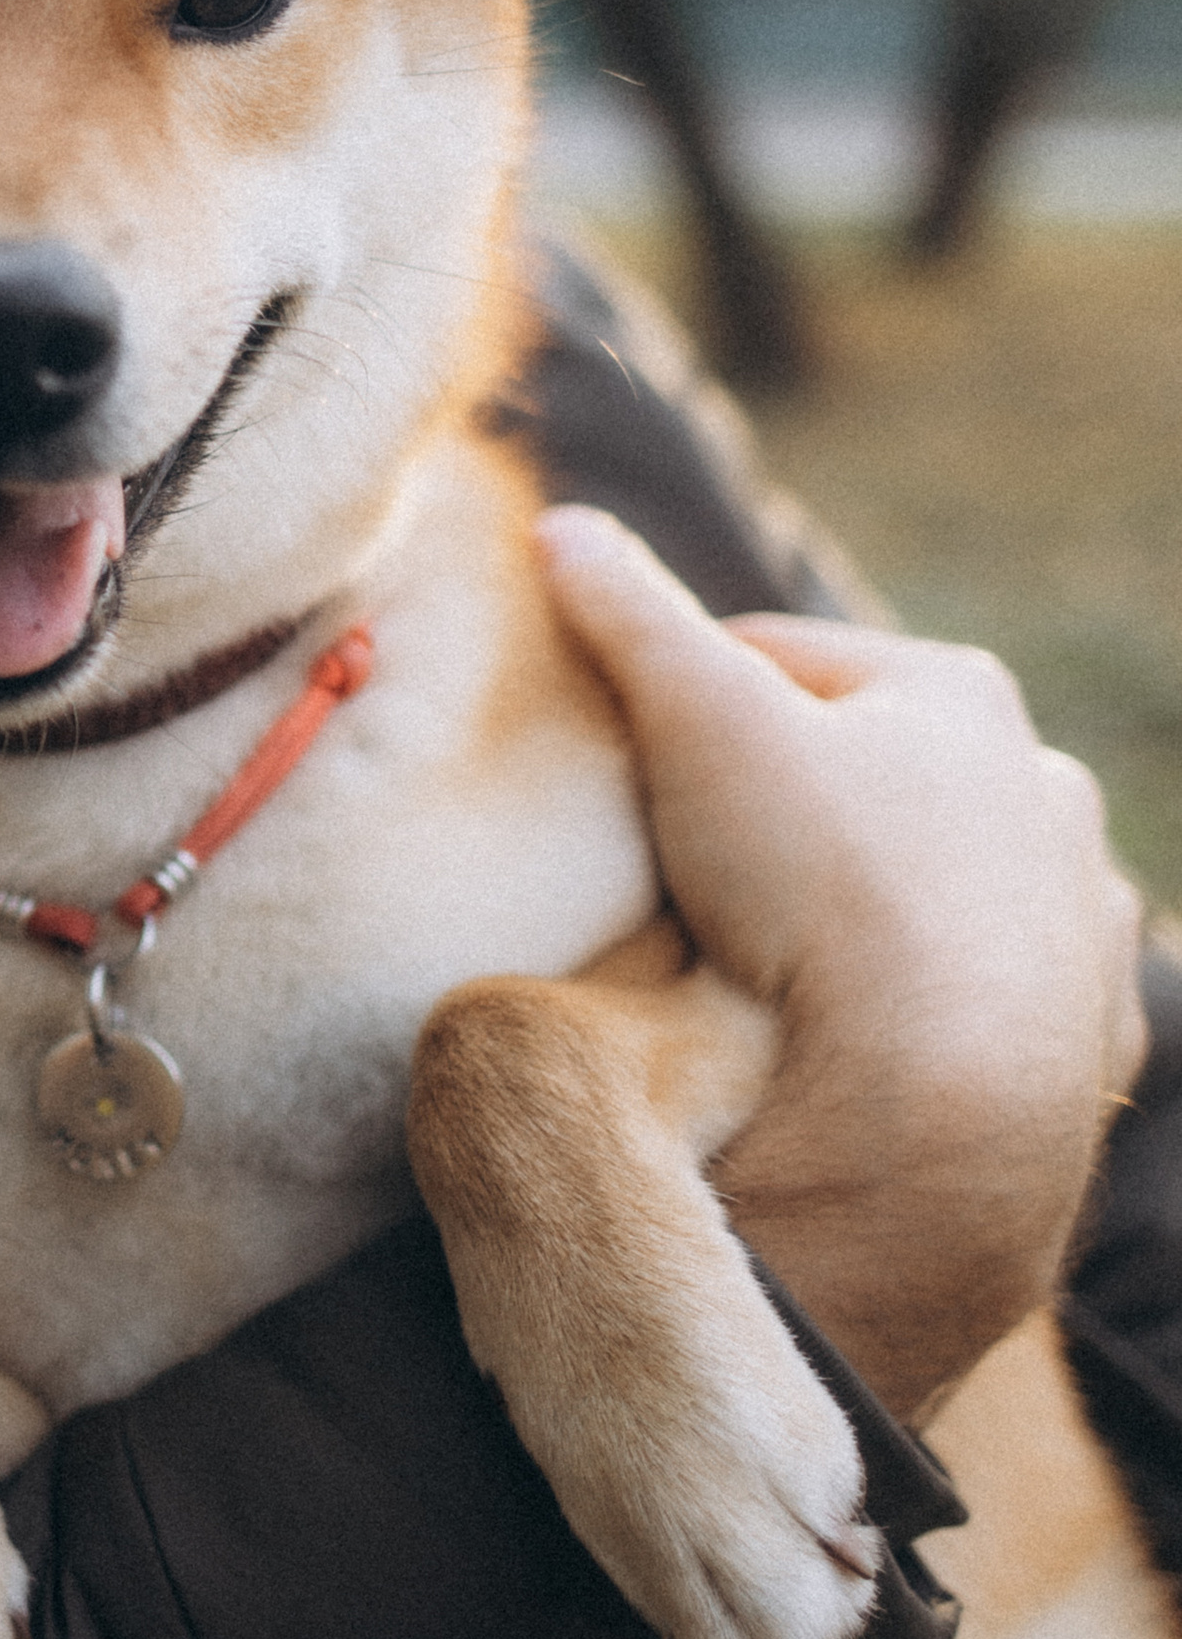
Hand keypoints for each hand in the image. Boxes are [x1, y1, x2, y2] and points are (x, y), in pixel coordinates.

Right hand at [536, 505, 1146, 1420]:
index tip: (621, 749)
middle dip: (788, 801)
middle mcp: (1044, 795)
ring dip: (874, 908)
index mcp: (959, 697)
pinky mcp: (1083, 1040)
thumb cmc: (823, 889)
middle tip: (688, 859)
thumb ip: (628, 616)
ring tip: (775, 960)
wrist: (936, 1112)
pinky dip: (931, 1010)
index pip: (782, 661)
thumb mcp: (699, 721)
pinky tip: (865, 1038)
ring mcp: (1075, 924)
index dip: (681, 693)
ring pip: (947, 889)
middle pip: (873, 773)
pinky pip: (993, 1004)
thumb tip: (557, 526)